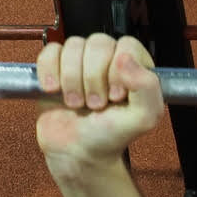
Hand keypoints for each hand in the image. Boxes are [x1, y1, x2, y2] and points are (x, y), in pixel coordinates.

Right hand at [36, 33, 163, 169]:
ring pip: (73, 46)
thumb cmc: (111, 136)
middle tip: (95, 104)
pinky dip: (49, 71)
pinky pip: (50, 51)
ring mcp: (82, 61)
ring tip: (76, 103)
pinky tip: (53, 90)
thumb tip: (125, 57)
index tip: (115, 96)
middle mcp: (109, 60)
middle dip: (93, 78)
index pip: (127, 46)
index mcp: (136, 67)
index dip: (118, 70)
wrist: (78, 152)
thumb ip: (147, 87)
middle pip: (98, 43)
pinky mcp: (56, 66)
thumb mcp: (143, 118)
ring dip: (71, 79)